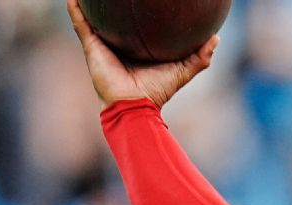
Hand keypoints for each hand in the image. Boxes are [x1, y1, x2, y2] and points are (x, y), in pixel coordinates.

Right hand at [66, 0, 218, 107]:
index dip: (138, 12)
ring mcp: (103, 45)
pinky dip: (75, 11)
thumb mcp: (183, 70)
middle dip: (111, 4)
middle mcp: (119, 44)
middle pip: (113, 19)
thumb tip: (216, 38)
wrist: (134, 106)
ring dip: (90, 4)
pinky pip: (81, 25)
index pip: (137, 26)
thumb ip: (200, 57)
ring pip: (94, 18)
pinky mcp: (91, 48)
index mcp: (137, 47)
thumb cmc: (158, 91)